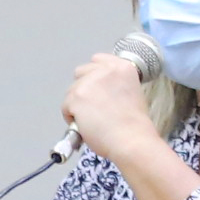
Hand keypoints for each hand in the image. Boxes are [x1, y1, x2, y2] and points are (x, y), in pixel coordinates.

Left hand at [61, 49, 162, 163]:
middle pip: (81, 72)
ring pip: (71, 91)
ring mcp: (89, 82)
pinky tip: (86, 126)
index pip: (98, 59)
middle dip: (84, 88)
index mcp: (122, 67)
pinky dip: (72, 117)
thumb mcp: (131, 93)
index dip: (94, 75)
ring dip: (77, 104)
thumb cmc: (133, 125)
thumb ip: (115, 84)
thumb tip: (99, 91)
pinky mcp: (76, 97)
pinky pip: (66, 106)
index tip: (96, 88)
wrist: (131, 140)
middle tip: (94, 107)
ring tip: (92, 120)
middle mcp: (105, 70)